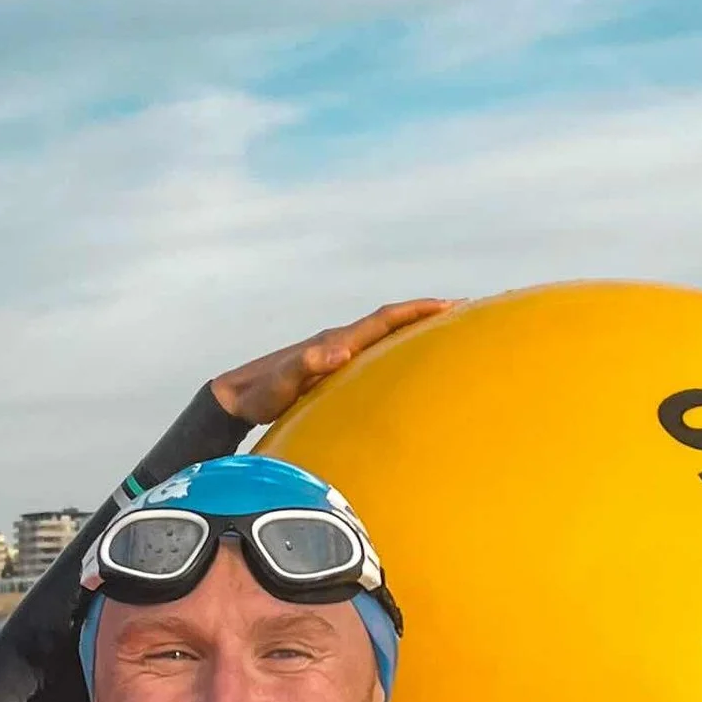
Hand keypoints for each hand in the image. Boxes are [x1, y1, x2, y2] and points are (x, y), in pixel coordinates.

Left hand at [210, 299, 452, 428]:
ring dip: (413, 330)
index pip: (383, 320)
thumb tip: (339, 352)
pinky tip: (406, 362)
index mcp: (335, 341)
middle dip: (425, 314)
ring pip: (383, 335)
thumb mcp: (282, 382)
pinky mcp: (333, 368)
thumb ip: (306, 365)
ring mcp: (336, 353)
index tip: (449, 306)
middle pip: (389, 321)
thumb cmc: (261, 394)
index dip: (415, 312)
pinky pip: (373, 352)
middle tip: (463, 310)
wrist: (238, 396)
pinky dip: (395, 348)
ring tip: (445, 331)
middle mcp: (339, 341)